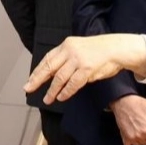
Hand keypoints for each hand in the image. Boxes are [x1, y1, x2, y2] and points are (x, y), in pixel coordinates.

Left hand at [24, 34, 145, 105]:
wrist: (116, 48)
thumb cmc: (98, 51)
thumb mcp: (78, 49)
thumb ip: (65, 59)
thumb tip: (52, 74)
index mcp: (66, 45)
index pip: (47, 59)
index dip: (37, 71)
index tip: (30, 80)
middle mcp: (70, 51)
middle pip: (49, 67)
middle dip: (37, 80)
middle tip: (28, 89)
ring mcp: (78, 60)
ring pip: (60, 78)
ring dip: (52, 90)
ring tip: (47, 99)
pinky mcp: (87, 69)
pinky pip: (73, 83)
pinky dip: (66, 92)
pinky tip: (61, 97)